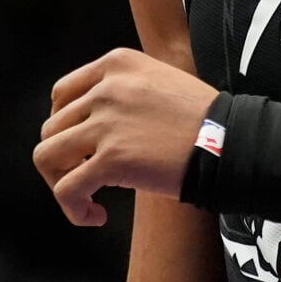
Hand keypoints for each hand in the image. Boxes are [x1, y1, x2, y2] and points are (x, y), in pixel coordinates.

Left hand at [32, 48, 216, 226]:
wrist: (233, 143)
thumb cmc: (206, 121)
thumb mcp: (162, 81)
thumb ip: (126, 89)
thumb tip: (93, 124)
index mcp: (117, 64)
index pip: (61, 94)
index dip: (65, 126)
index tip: (83, 149)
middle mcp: (106, 88)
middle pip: (52, 128)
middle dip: (63, 159)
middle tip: (87, 179)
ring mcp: (106, 123)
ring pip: (47, 156)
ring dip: (60, 183)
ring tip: (85, 199)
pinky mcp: (111, 159)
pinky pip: (67, 190)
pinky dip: (73, 209)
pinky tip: (95, 216)